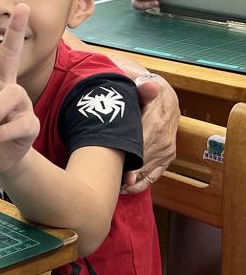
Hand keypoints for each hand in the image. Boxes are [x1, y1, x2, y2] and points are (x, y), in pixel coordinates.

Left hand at [122, 71, 177, 193]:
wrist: (164, 96)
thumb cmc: (145, 91)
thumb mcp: (142, 85)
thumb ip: (143, 87)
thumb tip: (149, 86)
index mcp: (158, 122)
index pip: (142, 146)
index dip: (129, 159)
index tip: (115, 170)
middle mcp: (165, 139)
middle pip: (143, 163)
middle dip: (125, 173)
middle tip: (106, 182)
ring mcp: (167, 150)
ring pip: (148, 172)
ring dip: (130, 182)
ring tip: (111, 187)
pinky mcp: (167, 158)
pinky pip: (154, 176)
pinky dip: (140, 184)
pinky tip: (125, 189)